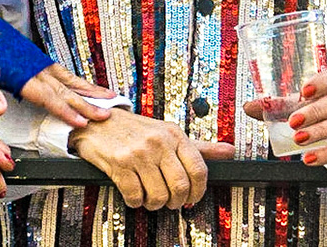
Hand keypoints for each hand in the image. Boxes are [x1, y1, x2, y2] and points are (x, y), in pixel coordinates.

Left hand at [0, 55, 115, 127]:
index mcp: (17, 72)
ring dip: (89, 91)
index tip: (83, 121)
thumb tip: (0, 112)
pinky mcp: (36, 58)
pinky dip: (79, 82)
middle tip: (106, 117)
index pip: (45, 95)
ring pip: (68, 79)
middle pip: (63, 89)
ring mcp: (37, 61)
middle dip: (86, 103)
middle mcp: (32, 66)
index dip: (64, 109)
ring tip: (111, 100)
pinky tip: (89, 89)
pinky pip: (62, 73)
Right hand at [68, 109, 235, 210]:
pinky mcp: (119, 163)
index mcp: (174, 134)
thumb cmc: (135, 131)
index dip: (198, 191)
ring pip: (158, 195)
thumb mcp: (169, 134)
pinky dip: (136, 202)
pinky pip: (135, 196)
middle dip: (176, 201)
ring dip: (154, 204)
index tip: (192, 198)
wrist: (97, 122)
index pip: (199, 169)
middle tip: (170, 201)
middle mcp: (158, 142)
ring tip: (150, 197)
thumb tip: (229, 152)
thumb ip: (199, 147)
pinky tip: (134, 194)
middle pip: (180, 186)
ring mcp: (138, 152)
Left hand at [242, 66, 326, 170]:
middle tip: (293, 121)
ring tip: (298, 139)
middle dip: (315, 111)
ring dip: (319, 131)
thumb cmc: (326, 112)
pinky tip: (310, 158)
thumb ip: (279, 105)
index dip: (322, 81)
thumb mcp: (305, 104)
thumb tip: (249, 106)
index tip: (304, 91)